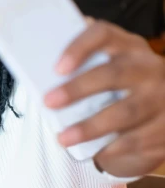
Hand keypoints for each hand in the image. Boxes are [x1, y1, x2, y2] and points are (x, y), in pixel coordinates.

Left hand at [45, 20, 164, 176]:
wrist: (163, 104)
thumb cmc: (120, 82)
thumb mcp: (107, 65)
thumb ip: (82, 63)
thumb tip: (35, 64)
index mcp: (127, 45)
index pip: (103, 34)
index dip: (79, 47)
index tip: (57, 67)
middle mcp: (149, 67)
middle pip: (114, 74)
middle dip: (78, 89)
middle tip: (48, 102)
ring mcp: (163, 96)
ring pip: (126, 111)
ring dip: (91, 127)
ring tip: (63, 138)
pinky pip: (140, 138)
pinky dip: (114, 147)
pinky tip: (94, 153)